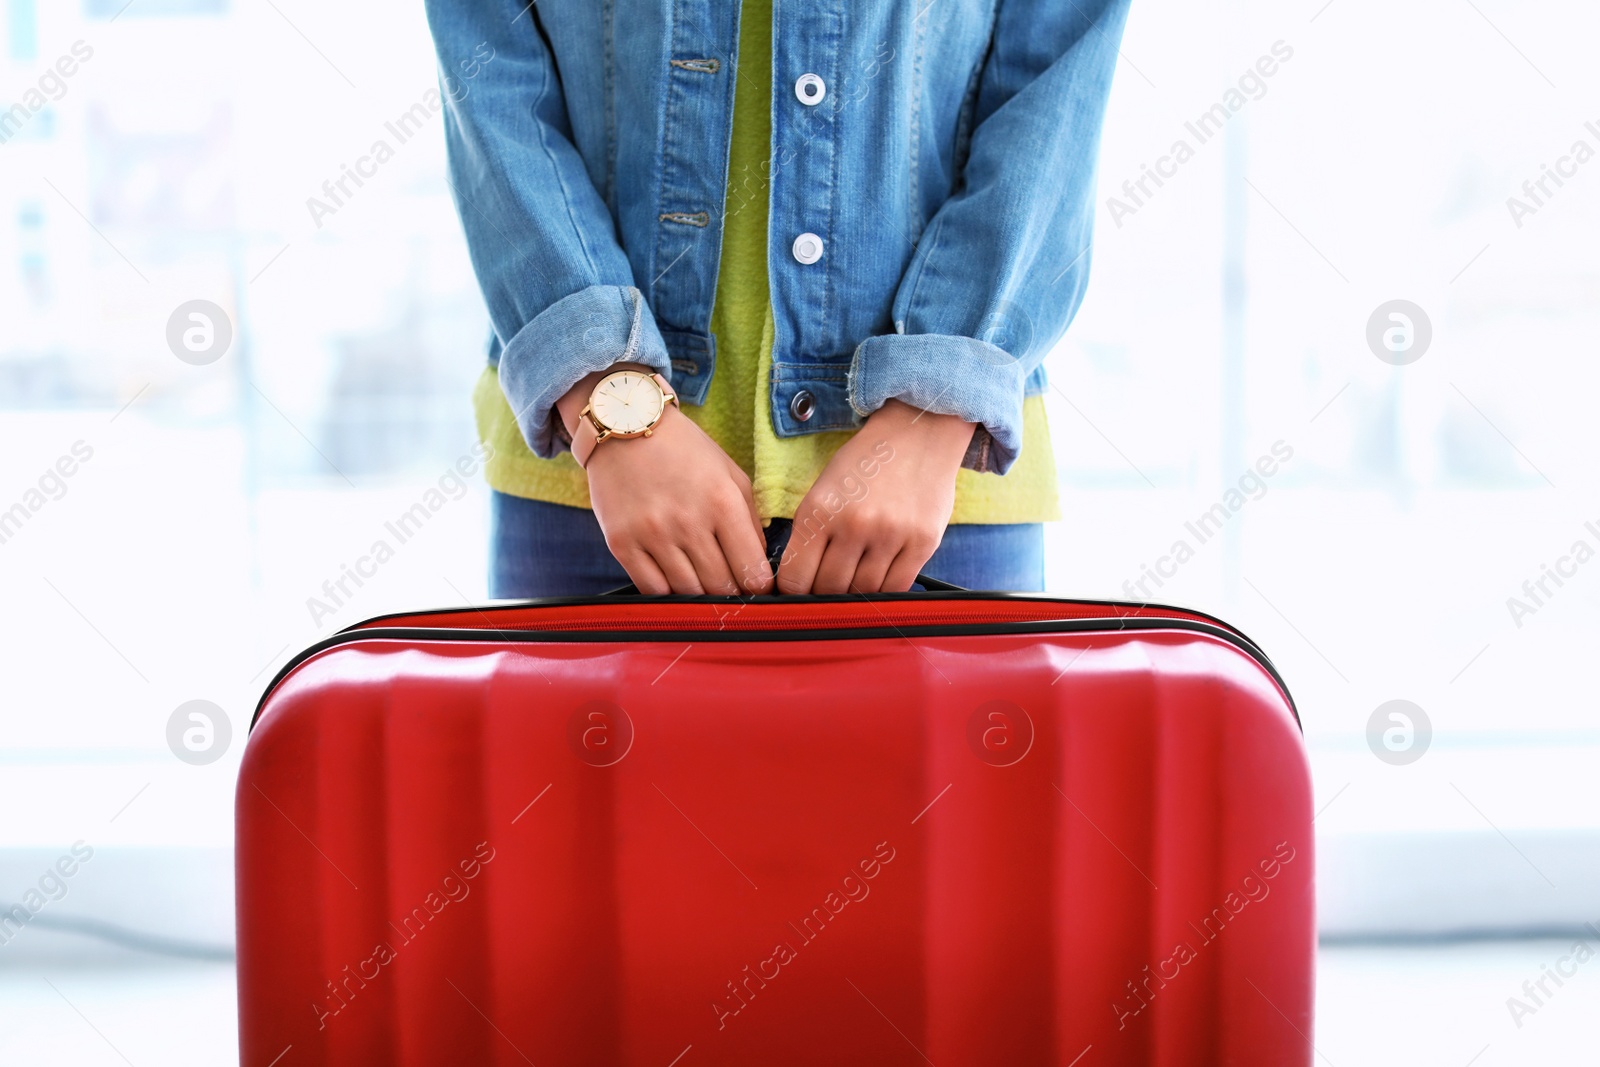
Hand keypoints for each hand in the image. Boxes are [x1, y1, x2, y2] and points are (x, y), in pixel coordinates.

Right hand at [560, 367, 773, 595]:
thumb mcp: (730, 474)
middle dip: (730, 593)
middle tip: (729, 587)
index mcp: (723, 503)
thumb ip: (750, 521)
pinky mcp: (621, 543)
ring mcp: (652, 535)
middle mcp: (688, 522)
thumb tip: (757, 565)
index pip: (752, 571)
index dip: (758, 585)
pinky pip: (651, 589)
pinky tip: (673, 580)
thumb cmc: (685, 451)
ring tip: (701, 582)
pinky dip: (666, 593)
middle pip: (720, 588)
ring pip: (687, 593)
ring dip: (699, 595)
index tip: (755, 585)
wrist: (626, 426)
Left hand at [778, 399, 973, 593]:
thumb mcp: (823, 491)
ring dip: (856, 593)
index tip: (801, 594)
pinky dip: (885, 590)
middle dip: (825, 594)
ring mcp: (890, 535)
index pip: (795, 578)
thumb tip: (801, 585)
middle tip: (829, 588)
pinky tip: (880, 578)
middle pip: (829, 589)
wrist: (917, 434)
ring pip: (863, 592)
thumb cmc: (864, 465)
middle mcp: (853, 524)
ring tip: (856, 579)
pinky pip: (897, 587)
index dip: (795, 593)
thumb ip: (811, 536)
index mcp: (819, 510)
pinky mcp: (922, 542)